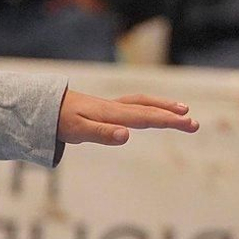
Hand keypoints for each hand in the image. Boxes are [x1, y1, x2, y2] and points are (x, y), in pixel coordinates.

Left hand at [58, 91, 197, 145]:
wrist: (44, 106)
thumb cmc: (59, 120)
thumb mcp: (77, 131)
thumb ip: (101, 134)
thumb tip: (126, 135)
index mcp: (112, 114)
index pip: (146, 117)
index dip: (168, 120)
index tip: (188, 123)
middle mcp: (115, 108)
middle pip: (149, 110)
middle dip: (173, 116)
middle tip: (195, 124)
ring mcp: (111, 107)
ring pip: (143, 103)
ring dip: (163, 107)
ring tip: (183, 111)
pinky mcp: (106, 109)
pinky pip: (134, 105)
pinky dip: (149, 106)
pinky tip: (153, 112)